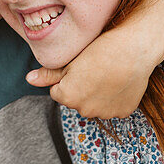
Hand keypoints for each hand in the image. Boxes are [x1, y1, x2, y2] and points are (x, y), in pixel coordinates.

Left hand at [26, 27, 152, 119]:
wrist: (134, 49)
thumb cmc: (100, 49)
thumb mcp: (70, 59)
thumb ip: (49, 74)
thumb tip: (29, 79)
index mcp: (67, 97)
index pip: (58, 91)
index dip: (68, 78)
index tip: (80, 66)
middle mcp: (84, 110)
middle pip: (77, 100)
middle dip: (82, 88)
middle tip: (95, 69)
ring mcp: (105, 113)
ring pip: (95, 104)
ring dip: (98, 95)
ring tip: (109, 74)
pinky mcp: (123, 112)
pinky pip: (114, 107)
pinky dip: (115, 98)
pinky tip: (120, 82)